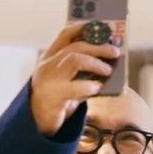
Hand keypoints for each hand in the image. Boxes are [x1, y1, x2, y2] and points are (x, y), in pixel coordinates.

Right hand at [30, 21, 119, 135]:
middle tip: (115, 53)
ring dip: (95, 63)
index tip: (101, 27)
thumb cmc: (57, 102)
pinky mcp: (52, 97)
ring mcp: (48, 81)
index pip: (65, 35)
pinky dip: (89, 87)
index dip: (84, 28)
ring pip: (74, 59)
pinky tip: (97, 89)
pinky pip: (74, 87)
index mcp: (49, 59)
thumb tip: (108, 66)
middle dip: (98, 47)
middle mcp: (47, 66)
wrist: (38, 126)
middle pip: (76, 47)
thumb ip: (82, 73)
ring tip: (108, 72)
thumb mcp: (68, 83)